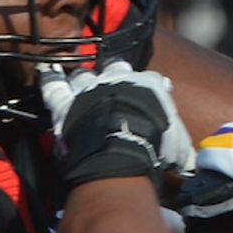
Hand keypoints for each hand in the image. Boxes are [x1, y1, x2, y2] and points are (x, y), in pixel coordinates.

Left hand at [46, 60, 190, 189]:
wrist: (119, 146)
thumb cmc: (152, 146)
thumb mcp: (176, 149)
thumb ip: (179, 149)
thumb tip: (186, 163)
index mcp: (149, 87)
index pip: (154, 81)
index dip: (154, 87)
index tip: (158, 89)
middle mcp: (118, 80)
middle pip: (116, 69)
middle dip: (116, 75)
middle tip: (114, 82)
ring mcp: (89, 88)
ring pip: (84, 76)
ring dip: (83, 80)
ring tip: (80, 83)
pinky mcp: (65, 102)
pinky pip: (53, 85)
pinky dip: (50, 79)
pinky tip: (47, 73)